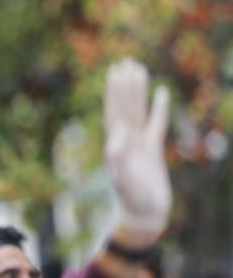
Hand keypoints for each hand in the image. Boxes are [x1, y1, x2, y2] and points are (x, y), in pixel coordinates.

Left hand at [104, 58, 170, 247]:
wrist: (144, 216)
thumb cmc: (133, 201)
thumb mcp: (124, 179)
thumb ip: (119, 159)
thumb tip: (115, 138)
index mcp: (116, 144)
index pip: (115, 111)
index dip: (115, 92)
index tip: (115, 71)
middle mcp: (124, 140)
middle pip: (124, 106)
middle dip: (124, 85)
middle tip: (124, 61)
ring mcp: (139, 144)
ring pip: (139, 111)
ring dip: (138, 91)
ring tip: (139, 68)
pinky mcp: (152, 151)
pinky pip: (156, 124)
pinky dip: (158, 108)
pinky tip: (161, 93)